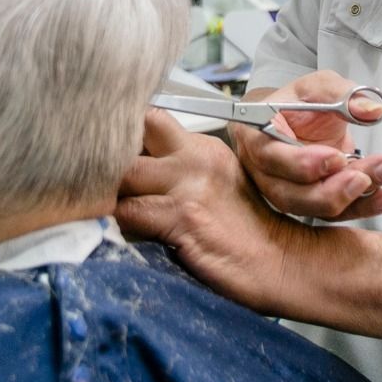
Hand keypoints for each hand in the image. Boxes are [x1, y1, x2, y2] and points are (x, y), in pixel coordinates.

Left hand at [118, 109, 306, 313]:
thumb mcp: (219, 180)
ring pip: (120, 176)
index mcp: (202, 147)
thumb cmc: (247, 229)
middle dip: (108, 160)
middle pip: (128, 139)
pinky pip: (126, 213)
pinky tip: (126, 232)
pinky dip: (117, 224)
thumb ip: (180, 167)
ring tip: (111, 210)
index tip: (107, 152)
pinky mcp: (179, 217)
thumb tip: (133, 167)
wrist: (280, 261)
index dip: (123, 136)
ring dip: (109, 195)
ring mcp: (186, 186)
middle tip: (101, 180)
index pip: (149, 120)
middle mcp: (193, 159)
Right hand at [233, 71, 381, 220]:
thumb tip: (371, 110)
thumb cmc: (299, 103)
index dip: (303, 163)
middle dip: (332, 190)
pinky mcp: (309, 204)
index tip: (336, 157)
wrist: (299, 120)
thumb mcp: (318, 86)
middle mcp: (265, 172)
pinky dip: (361, 207)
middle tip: (363, 177)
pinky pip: (333, 214)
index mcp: (257, 136)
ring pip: (313, 209)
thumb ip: (341, 93)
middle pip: (290, 195)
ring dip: (352, 199)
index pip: (271, 157)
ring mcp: (285, 192)